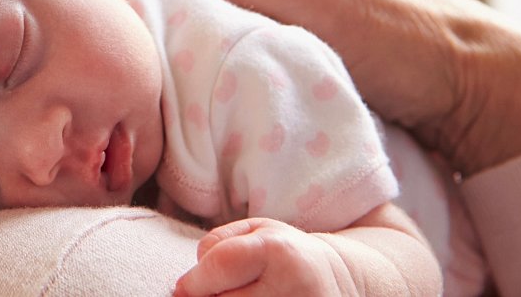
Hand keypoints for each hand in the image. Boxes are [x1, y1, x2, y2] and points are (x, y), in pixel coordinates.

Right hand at [123, 0, 520, 175]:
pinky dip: (206, 62)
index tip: (120, 48)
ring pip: (194, 18)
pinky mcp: (277, 26)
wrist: (468, 79)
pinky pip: (220, 40)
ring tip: (167, 89)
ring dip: (179, 49)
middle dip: (153, 27)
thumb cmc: (395, 35)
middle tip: (141, 79)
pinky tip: (202, 89)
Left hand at [173, 218, 351, 295]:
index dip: (193, 281)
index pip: (220, 266)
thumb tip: (185, 286)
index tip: (183, 288)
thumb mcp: (255, 231)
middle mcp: (293, 286)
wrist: (337, 280)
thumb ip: (216, 245)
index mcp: (278, 251)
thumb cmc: (285, 253)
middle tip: (218, 293)